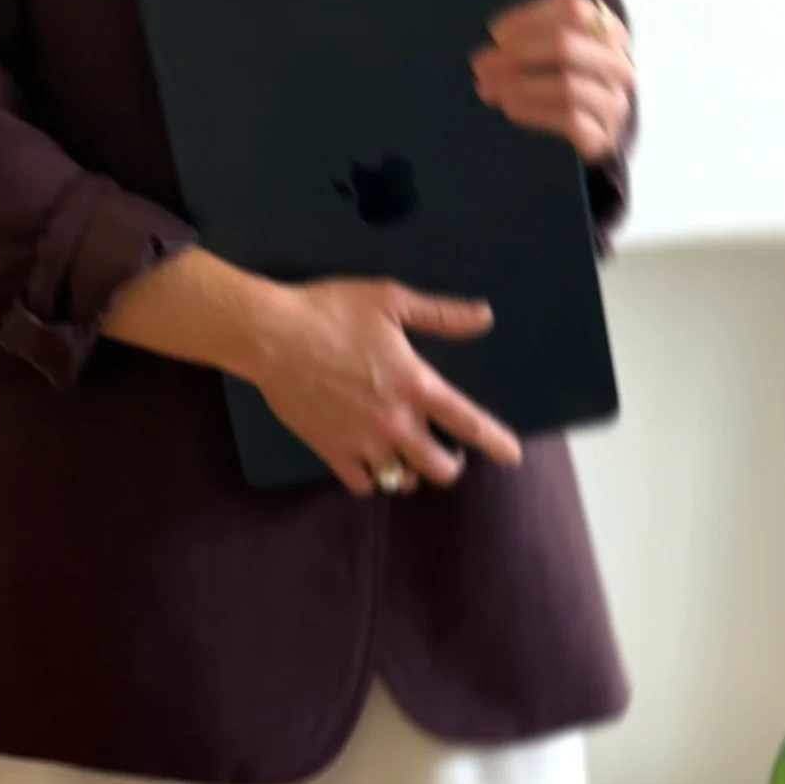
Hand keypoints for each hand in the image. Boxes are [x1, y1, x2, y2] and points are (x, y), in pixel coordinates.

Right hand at [248, 278, 522, 497]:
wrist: (272, 335)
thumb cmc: (331, 310)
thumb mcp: (391, 300)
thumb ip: (441, 315)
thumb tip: (484, 316)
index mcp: (414, 384)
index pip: (467, 422)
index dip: (495, 442)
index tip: (512, 455)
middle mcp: (394, 421)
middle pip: (438, 468)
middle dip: (448, 465)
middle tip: (444, 452)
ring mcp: (362, 441)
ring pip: (400, 481)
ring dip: (410, 473)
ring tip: (406, 458)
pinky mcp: (331, 450)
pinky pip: (362, 483)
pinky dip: (371, 478)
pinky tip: (370, 462)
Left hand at [469, 0, 633, 164]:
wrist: (597, 126)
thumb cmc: (568, 76)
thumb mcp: (555, 45)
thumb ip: (530, 35)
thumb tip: (496, 43)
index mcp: (608, 27)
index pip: (571, 8)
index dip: (529, 18)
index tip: (496, 33)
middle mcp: (617, 61)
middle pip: (565, 46)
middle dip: (516, 54)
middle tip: (480, 65)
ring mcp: (613, 100)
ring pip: (565, 86)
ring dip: (518, 86)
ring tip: (488, 89)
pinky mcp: (604, 134)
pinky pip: (567, 119)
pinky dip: (532, 111)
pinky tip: (509, 108)